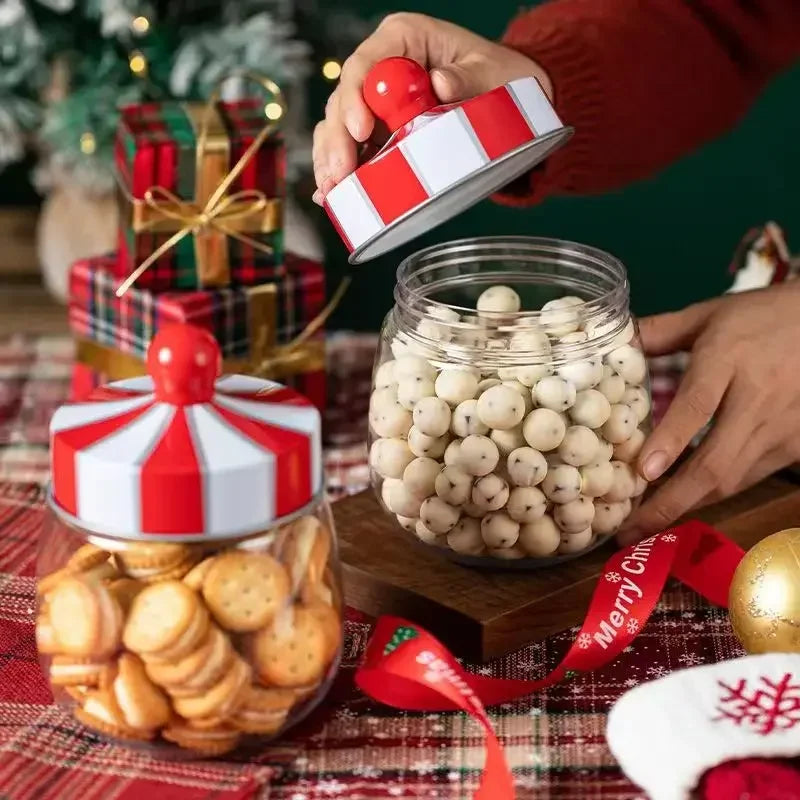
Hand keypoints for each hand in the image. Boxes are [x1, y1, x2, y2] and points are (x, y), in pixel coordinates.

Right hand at [312, 13, 550, 203]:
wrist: (508, 96)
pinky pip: (351, 148)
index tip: (361, 130)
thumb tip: (440, 83)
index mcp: (404, 39)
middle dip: (338, 137)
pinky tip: (332, 192)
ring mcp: (376, 101)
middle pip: (345, 98)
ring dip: (332, 158)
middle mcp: (382, 67)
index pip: (367, 64)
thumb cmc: (500, 76)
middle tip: (340, 171)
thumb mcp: (493, 71)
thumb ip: (467, 76)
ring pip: (339, 125)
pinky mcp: (378, 131)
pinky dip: (341, 171)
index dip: (356, 97)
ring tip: (331, 188)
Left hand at [618, 280, 799, 543]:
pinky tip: (684, 501)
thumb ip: (659, 331)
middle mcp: (757, 400)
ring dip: (689, 505)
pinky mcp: (795, 445)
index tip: (644, 472)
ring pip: (732, 481)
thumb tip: (613, 342)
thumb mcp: (709, 314)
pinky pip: (748, 478)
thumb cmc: (762, 316)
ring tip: (645, 524)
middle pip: (715, 463)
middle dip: (671, 503)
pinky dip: (714, 494)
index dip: (671, 441)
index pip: (697, 405)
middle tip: (630, 530)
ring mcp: (781, 428)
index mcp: (728, 360)